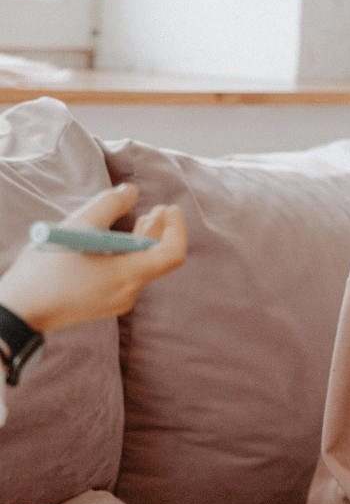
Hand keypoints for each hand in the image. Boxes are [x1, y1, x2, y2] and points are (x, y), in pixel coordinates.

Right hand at [0, 184, 186, 332]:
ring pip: (141, 267)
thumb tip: (131, 192)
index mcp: (128, 276)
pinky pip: (126, 277)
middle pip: (157, 259)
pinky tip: (117, 241)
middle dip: (160, 231)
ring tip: (144, 219)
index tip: (170, 208)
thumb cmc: (46, 269)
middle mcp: (128, 293)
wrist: (18, 311)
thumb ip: (109, 204)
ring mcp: (115, 302)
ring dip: (144, 241)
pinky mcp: (102, 303)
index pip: (172, 254)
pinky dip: (128, 255)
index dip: (177, 228)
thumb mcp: (78, 227)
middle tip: (160, 208)